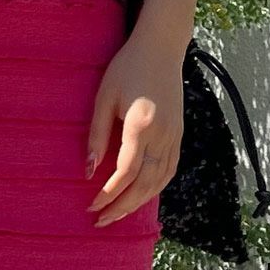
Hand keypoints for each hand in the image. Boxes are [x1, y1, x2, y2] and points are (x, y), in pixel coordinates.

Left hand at [85, 18, 186, 225]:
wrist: (161, 48)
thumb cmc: (127, 68)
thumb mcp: (104, 96)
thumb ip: (97, 134)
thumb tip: (89, 170)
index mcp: (142, 125)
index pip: (125, 172)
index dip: (108, 193)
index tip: (91, 205)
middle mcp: (163, 135)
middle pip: (144, 184)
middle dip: (122, 206)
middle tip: (101, 221)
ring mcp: (175, 136)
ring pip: (160, 181)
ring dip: (139, 202)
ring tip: (118, 213)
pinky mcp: (179, 134)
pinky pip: (169, 170)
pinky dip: (155, 187)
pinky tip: (141, 195)